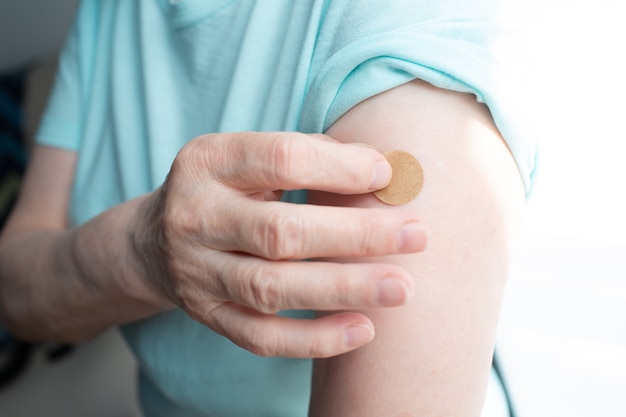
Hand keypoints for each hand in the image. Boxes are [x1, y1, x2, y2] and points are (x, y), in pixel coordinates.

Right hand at [135, 132, 426, 357]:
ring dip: (344, 289)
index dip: (339, 168)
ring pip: (272, 289)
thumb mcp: (250, 157)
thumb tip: (386, 172)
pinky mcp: (207, 315)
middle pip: (280, 231)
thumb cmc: (227, 189)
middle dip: (355, 235)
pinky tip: (363, 329)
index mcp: (209, 161)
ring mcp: (197, 272)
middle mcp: (196, 216)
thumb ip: (311, 157)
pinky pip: (260, 337)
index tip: (388, 174)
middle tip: (417, 236)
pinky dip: (314, 339)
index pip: (280, 159)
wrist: (155, 240)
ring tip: (402, 288)